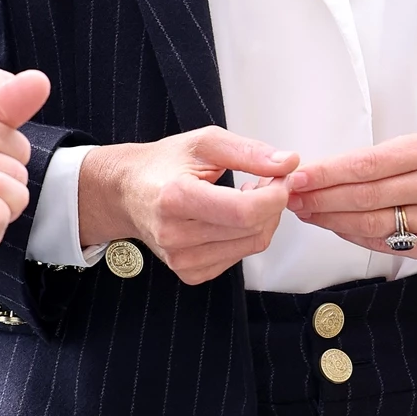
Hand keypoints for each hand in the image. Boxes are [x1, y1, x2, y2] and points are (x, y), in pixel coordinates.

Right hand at [79, 129, 298, 285]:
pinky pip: (239, 257)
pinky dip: (245, 235)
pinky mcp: (189, 272)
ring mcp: (180, 258)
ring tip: (247, 195)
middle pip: (252, 228)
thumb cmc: (164, 165)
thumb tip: (287, 163)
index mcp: (175, 197)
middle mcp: (174, 234)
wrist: (129, 191)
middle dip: (272, 202)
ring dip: (262, 219)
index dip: (274, 195)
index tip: (281, 177)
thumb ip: (248, 151)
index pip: (243, 211)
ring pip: (251, 245)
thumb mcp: (205, 143)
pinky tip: (233, 217)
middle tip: (267, 180)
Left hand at [285, 134, 416, 263]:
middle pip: (367, 196)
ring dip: (332, 220)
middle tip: (293, 198)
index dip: (328, 173)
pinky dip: (355, 236)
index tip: (299, 177)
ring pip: (374, 224)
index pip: (368, 164)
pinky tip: (336, 227)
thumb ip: (376, 159)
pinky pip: (387, 244)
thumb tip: (320, 173)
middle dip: (322, 198)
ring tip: (307, 212)